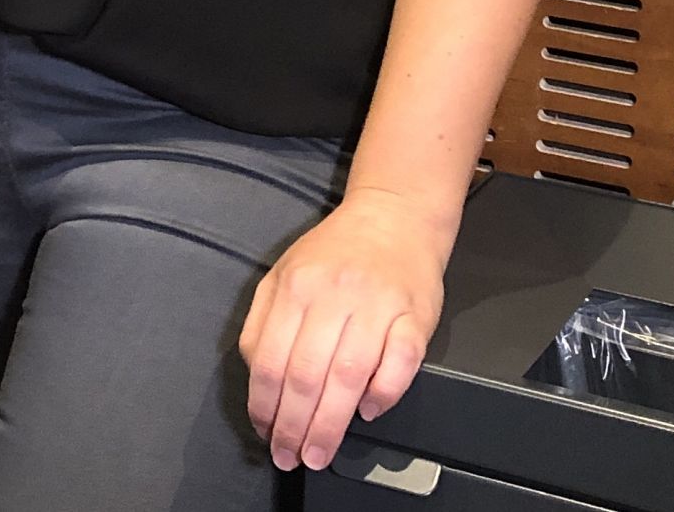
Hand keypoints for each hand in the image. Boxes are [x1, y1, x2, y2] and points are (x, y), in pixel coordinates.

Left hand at [238, 188, 451, 471]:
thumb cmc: (336, 253)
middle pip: (306, 376)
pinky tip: (367, 412)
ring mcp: (377, 305)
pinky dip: (383, 395)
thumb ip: (263, 322)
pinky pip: (400, 364)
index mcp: (295, 287)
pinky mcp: (415, 315)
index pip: (271, 360)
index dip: (264, 407)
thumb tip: (258, 377)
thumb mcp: (283, 274)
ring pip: (349, 377)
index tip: (265, 434)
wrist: (394, 217)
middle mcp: (334, 295)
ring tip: (319, 452)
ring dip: (331, 425)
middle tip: (289, 455)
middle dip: (294, 426)